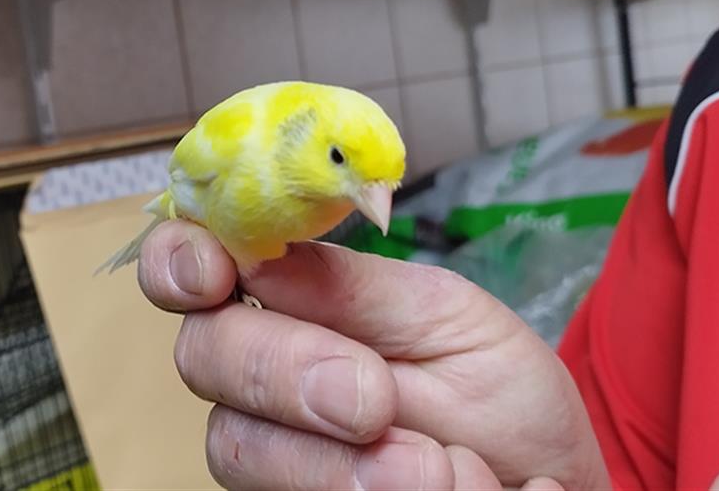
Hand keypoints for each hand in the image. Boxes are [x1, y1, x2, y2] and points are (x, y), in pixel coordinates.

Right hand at [138, 220, 609, 489]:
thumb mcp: (444, 318)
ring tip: (433, 467)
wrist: (540, 476)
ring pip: (234, 447)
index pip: (192, 263)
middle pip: (202, 356)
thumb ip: (351, 289)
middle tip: (371, 401)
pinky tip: (435, 488)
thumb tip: (260, 252)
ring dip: (333, 464)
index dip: (178, 260)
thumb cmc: (494, 392)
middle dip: (281, 373)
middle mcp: (257, 372)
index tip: (212, 276)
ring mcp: (266, 448)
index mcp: (286, 300)